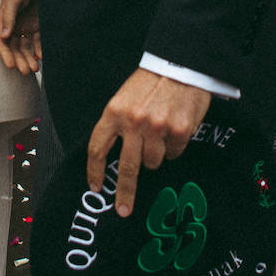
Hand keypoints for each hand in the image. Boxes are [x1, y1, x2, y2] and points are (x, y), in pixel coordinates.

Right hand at [0, 0, 41, 73]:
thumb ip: (9, 16)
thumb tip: (4, 36)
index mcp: (4, 19)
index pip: (2, 41)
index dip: (5, 54)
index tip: (11, 65)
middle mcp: (14, 24)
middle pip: (15, 47)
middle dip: (20, 60)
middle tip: (27, 71)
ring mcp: (26, 24)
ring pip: (26, 46)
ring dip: (29, 58)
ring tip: (35, 68)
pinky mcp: (38, 24)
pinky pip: (38, 40)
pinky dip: (39, 49)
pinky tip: (42, 57)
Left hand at [86, 68, 211, 216]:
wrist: (180, 65)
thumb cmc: (150, 82)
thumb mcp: (124, 97)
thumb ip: (117, 124)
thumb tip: (115, 156)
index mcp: (114, 112)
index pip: (97, 148)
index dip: (95, 171)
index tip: (96, 187)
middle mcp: (134, 122)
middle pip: (127, 168)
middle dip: (125, 193)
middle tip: (124, 210)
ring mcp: (157, 128)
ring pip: (153, 162)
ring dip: (155, 156)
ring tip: (158, 135)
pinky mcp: (179, 131)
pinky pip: (173, 153)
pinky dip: (173, 147)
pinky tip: (173, 130)